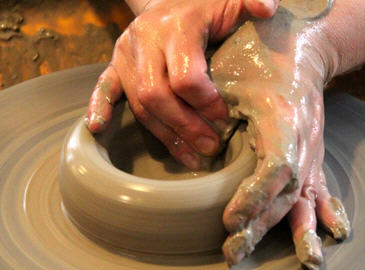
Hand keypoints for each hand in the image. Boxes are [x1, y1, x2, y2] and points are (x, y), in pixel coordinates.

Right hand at [86, 0, 278, 169]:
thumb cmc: (210, 3)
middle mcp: (145, 39)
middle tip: (211, 147)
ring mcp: (126, 52)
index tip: (225, 119)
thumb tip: (266, 9)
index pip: (185, 77)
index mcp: (177, 25)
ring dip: (165, 135)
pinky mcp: (116, 63)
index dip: (206, 104)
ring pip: (139, 103)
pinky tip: (98, 129)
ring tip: (192, 159)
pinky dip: (100, 108)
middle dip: (185, 127)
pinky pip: (104, 87)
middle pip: (157, 95)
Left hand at [210, 8, 349, 269]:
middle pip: (286, 194)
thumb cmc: (254, 58)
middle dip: (260, 227)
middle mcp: (305, 140)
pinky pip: (320, 189)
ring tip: (306, 263)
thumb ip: (213, 119)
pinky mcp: (312, 155)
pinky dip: (326, 214)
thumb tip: (199, 160)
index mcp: (283, 120)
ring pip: (302, 197)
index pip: (275, 170)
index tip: (229, 221)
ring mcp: (312, 150)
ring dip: (294, 232)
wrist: (297, 45)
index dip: (254, 198)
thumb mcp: (227, 81)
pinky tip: (335, 235)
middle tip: (233, 253)